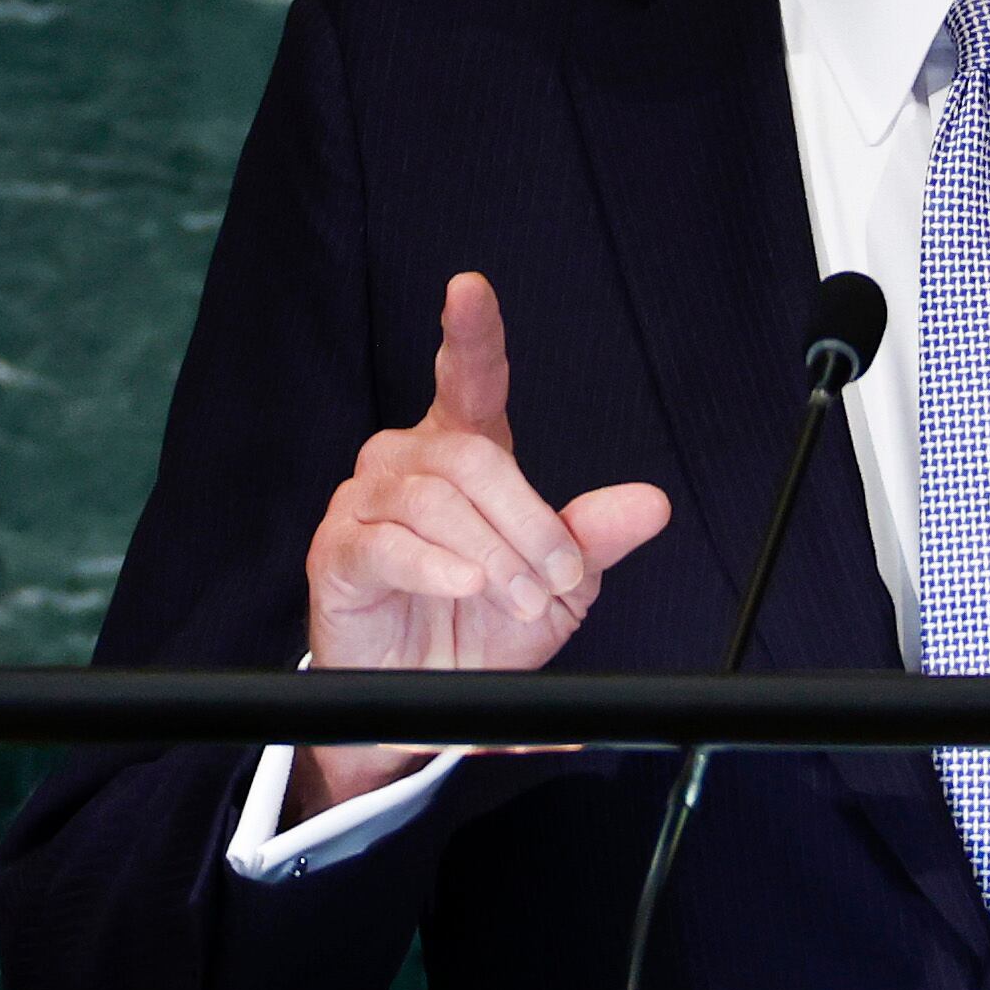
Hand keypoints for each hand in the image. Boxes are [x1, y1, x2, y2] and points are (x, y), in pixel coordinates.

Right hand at [290, 273, 672, 816]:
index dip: (469, 332)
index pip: (467, 377)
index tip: (469, 289)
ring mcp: (365, 503)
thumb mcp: (558, 586)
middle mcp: (408, 462)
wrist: (430, 701)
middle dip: (528, 521)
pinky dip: (435, 565)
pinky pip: (386, 543)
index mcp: (464, 452)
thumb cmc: (483, 626)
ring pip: (435, 498)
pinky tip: (465, 584)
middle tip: (555, 581)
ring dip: (492, 551)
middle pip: (472, 457)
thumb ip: (595, 539)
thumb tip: (651, 506)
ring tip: (517, 598)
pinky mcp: (338, 551)